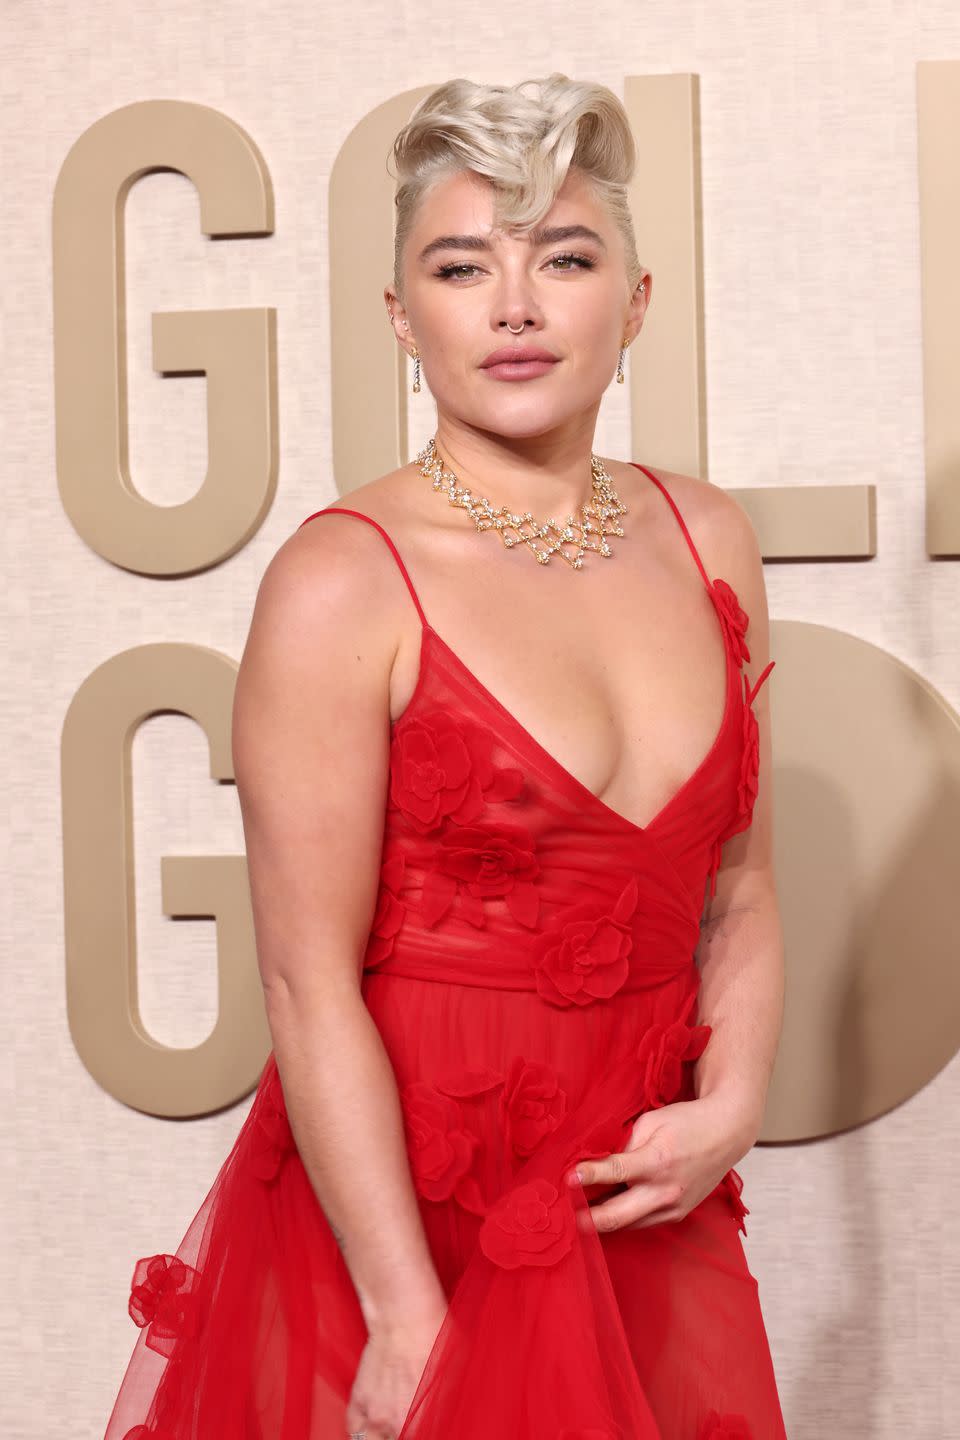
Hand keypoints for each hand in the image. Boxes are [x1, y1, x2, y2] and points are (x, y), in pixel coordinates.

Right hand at [345, 1296, 447, 1439]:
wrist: (405, 1315)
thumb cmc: (435, 1339)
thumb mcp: (455, 1377)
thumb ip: (445, 1406)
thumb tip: (444, 1414)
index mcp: (422, 1424)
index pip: (423, 1439)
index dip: (426, 1431)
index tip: (428, 1426)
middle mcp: (396, 1424)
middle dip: (403, 1434)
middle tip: (410, 1423)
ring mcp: (374, 1412)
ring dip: (381, 1437)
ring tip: (390, 1430)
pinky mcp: (359, 1398)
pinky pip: (353, 1427)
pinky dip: (360, 1430)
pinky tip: (370, 1426)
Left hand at [566, 1093, 757, 1232]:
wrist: (725, 1134)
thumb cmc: (686, 1123)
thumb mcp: (650, 1122)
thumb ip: (625, 1146)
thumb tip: (600, 1165)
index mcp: (657, 1161)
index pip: (614, 1172)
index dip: (587, 1177)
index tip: (566, 1178)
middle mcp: (665, 1191)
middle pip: (617, 1216)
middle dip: (588, 1219)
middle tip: (566, 1216)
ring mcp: (672, 1208)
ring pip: (628, 1225)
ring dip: (604, 1221)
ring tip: (581, 1213)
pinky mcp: (677, 1215)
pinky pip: (643, 1222)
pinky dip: (625, 1218)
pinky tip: (609, 1209)